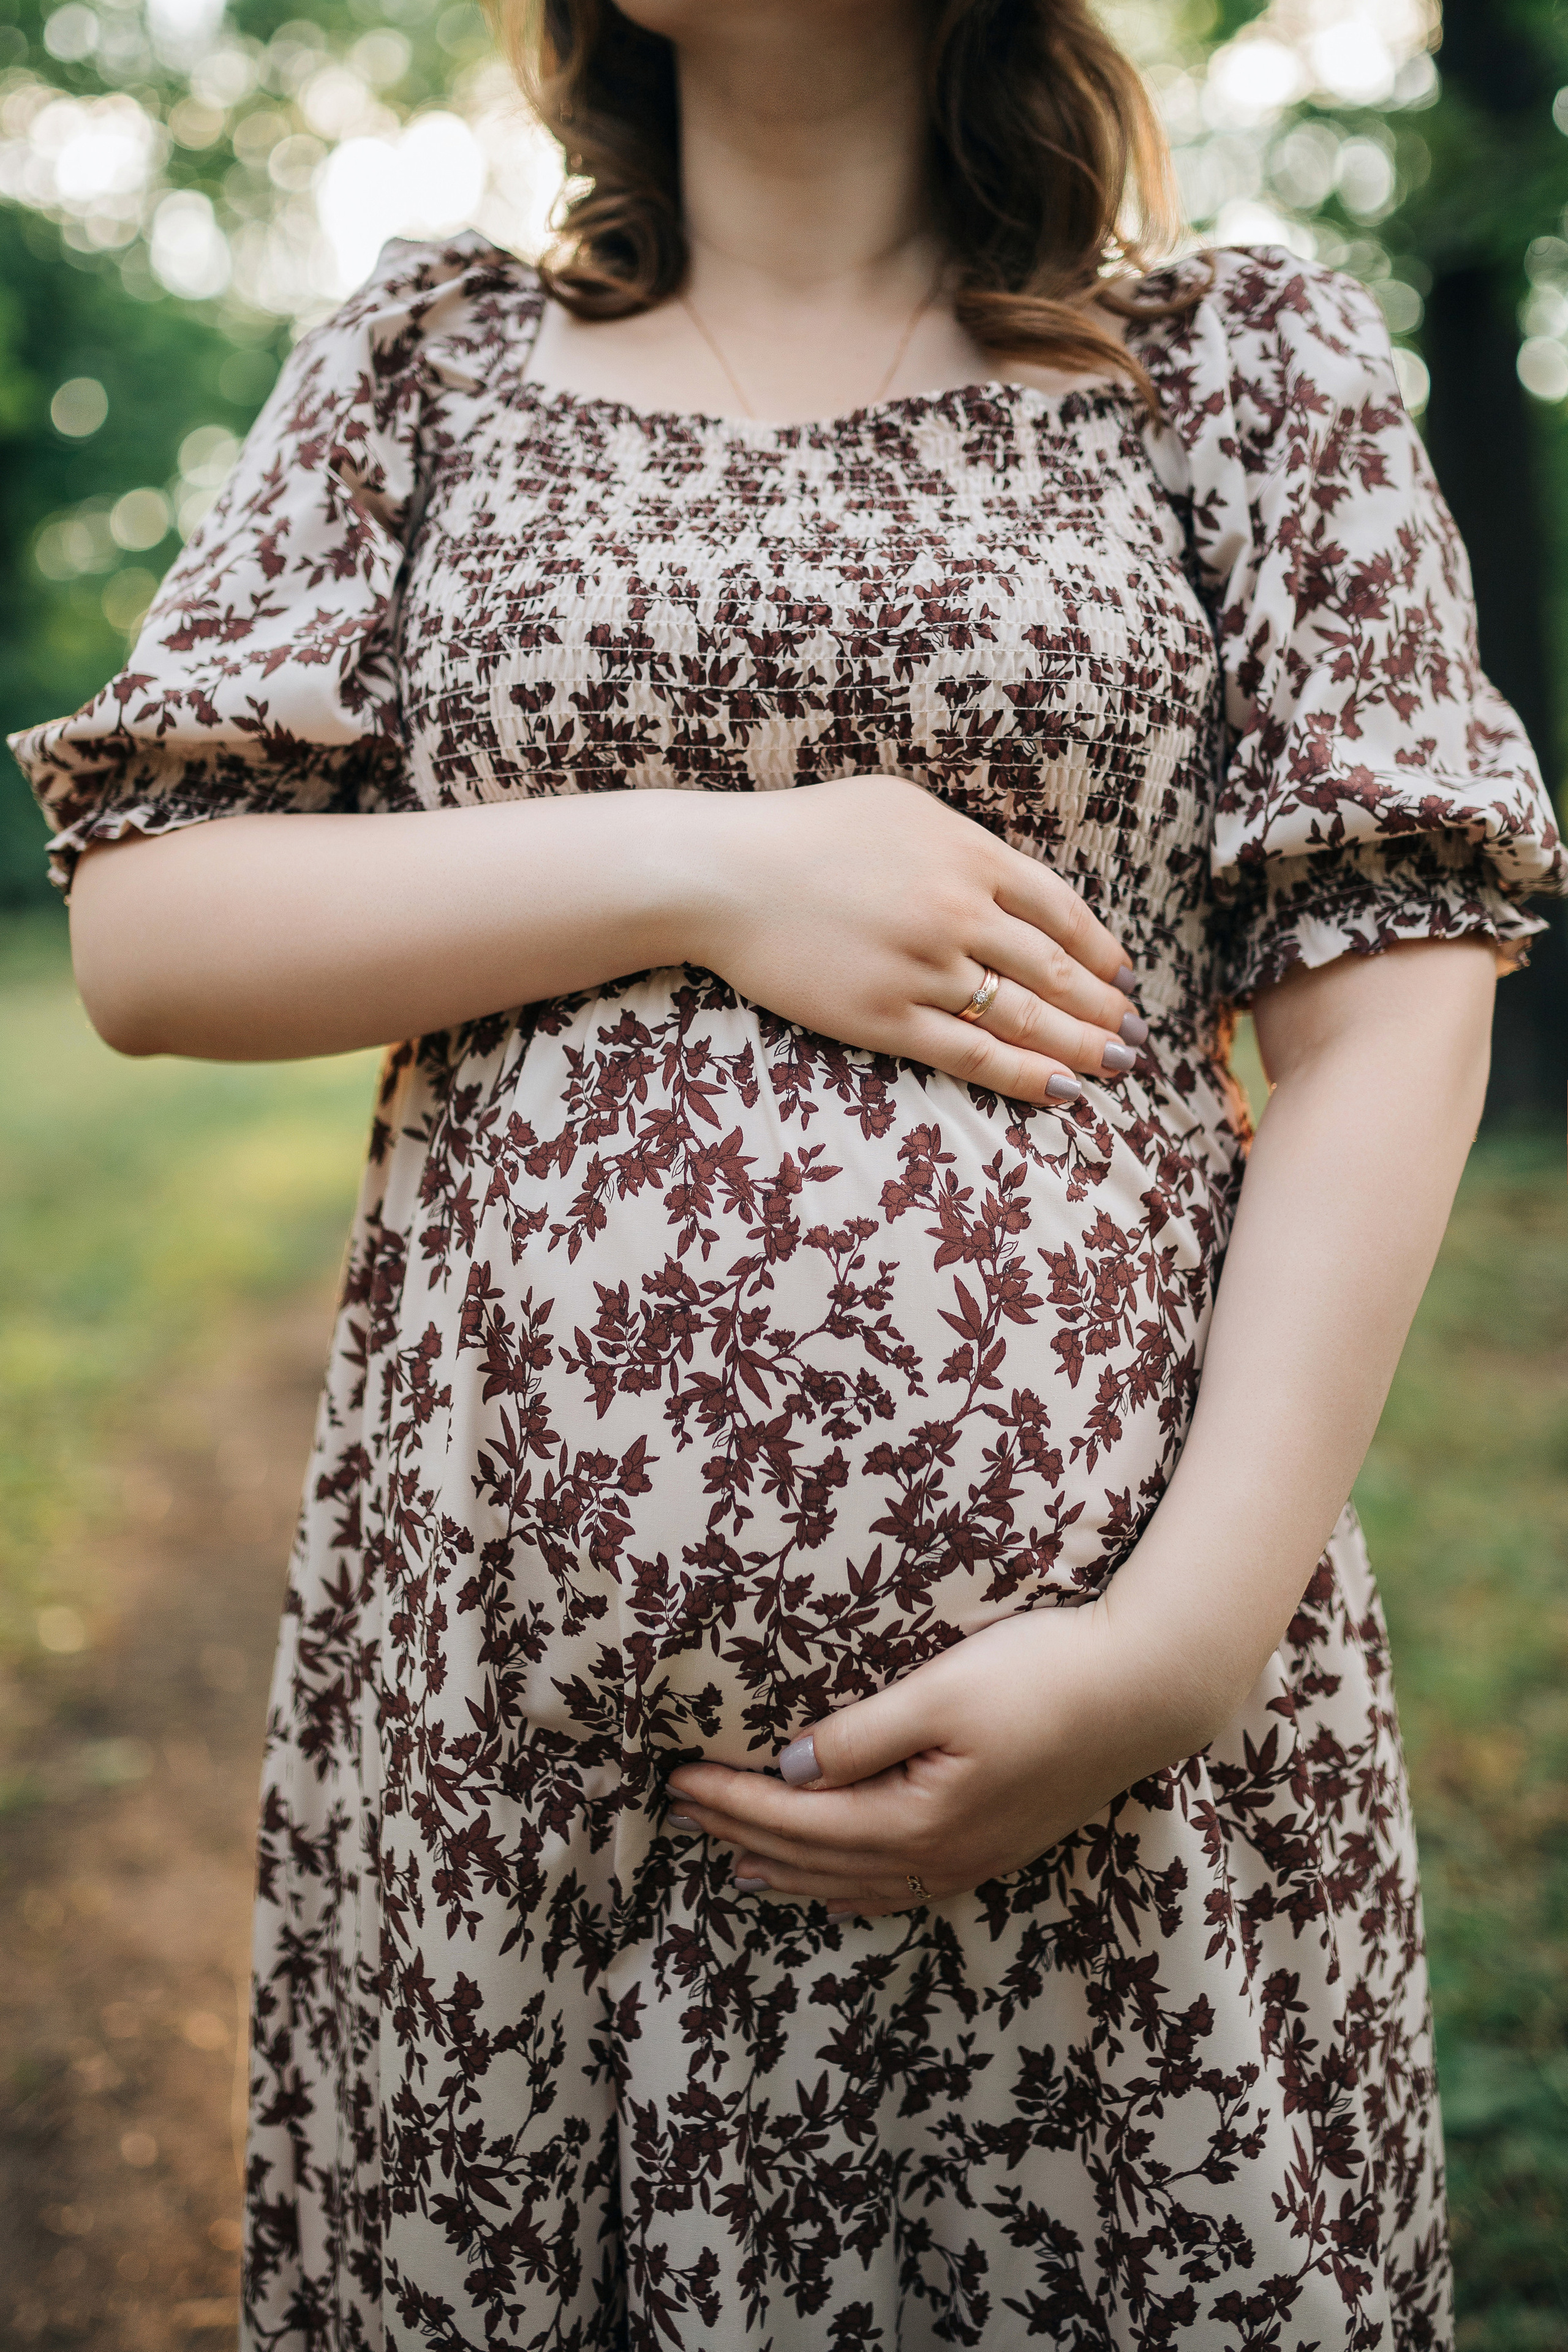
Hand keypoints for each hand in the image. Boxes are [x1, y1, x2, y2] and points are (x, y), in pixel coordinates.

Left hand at [665, 1602, 1193, 1916]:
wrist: (1147, 1691)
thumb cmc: (1043, 1674)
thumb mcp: (941, 1690)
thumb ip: (859, 1736)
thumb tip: (788, 1768)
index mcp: (916, 1819)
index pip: (797, 1817)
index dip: (730, 1800)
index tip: (675, 1779)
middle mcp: (938, 1857)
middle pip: (816, 1858)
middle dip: (742, 1834)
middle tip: (679, 1814)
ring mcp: (970, 1860)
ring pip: (855, 1883)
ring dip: (789, 1871)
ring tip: (733, 1860)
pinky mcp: (995, 1847)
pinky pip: (899, 1888)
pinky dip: (848, 1887)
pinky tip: (833, 1881)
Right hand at [689, 774, 1146, 1106]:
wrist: (724, 875)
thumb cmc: (806, 833)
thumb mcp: (900, 809)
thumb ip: (964, 844)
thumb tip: (1014, 885)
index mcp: (969, 855)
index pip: (1062, 911)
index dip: (1101, 951)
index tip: (1123, 976)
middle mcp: (959, 913)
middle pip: (1057, 971)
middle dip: (1106, 1009)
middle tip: (1137, 1035)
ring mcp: (924, 969)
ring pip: (1025, 1019)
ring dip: (1083, 1048)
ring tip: (1118, 1068)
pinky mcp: (886, 1018)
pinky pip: (973, 1056)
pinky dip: (1026, 1076)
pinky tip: (1064, 1091)